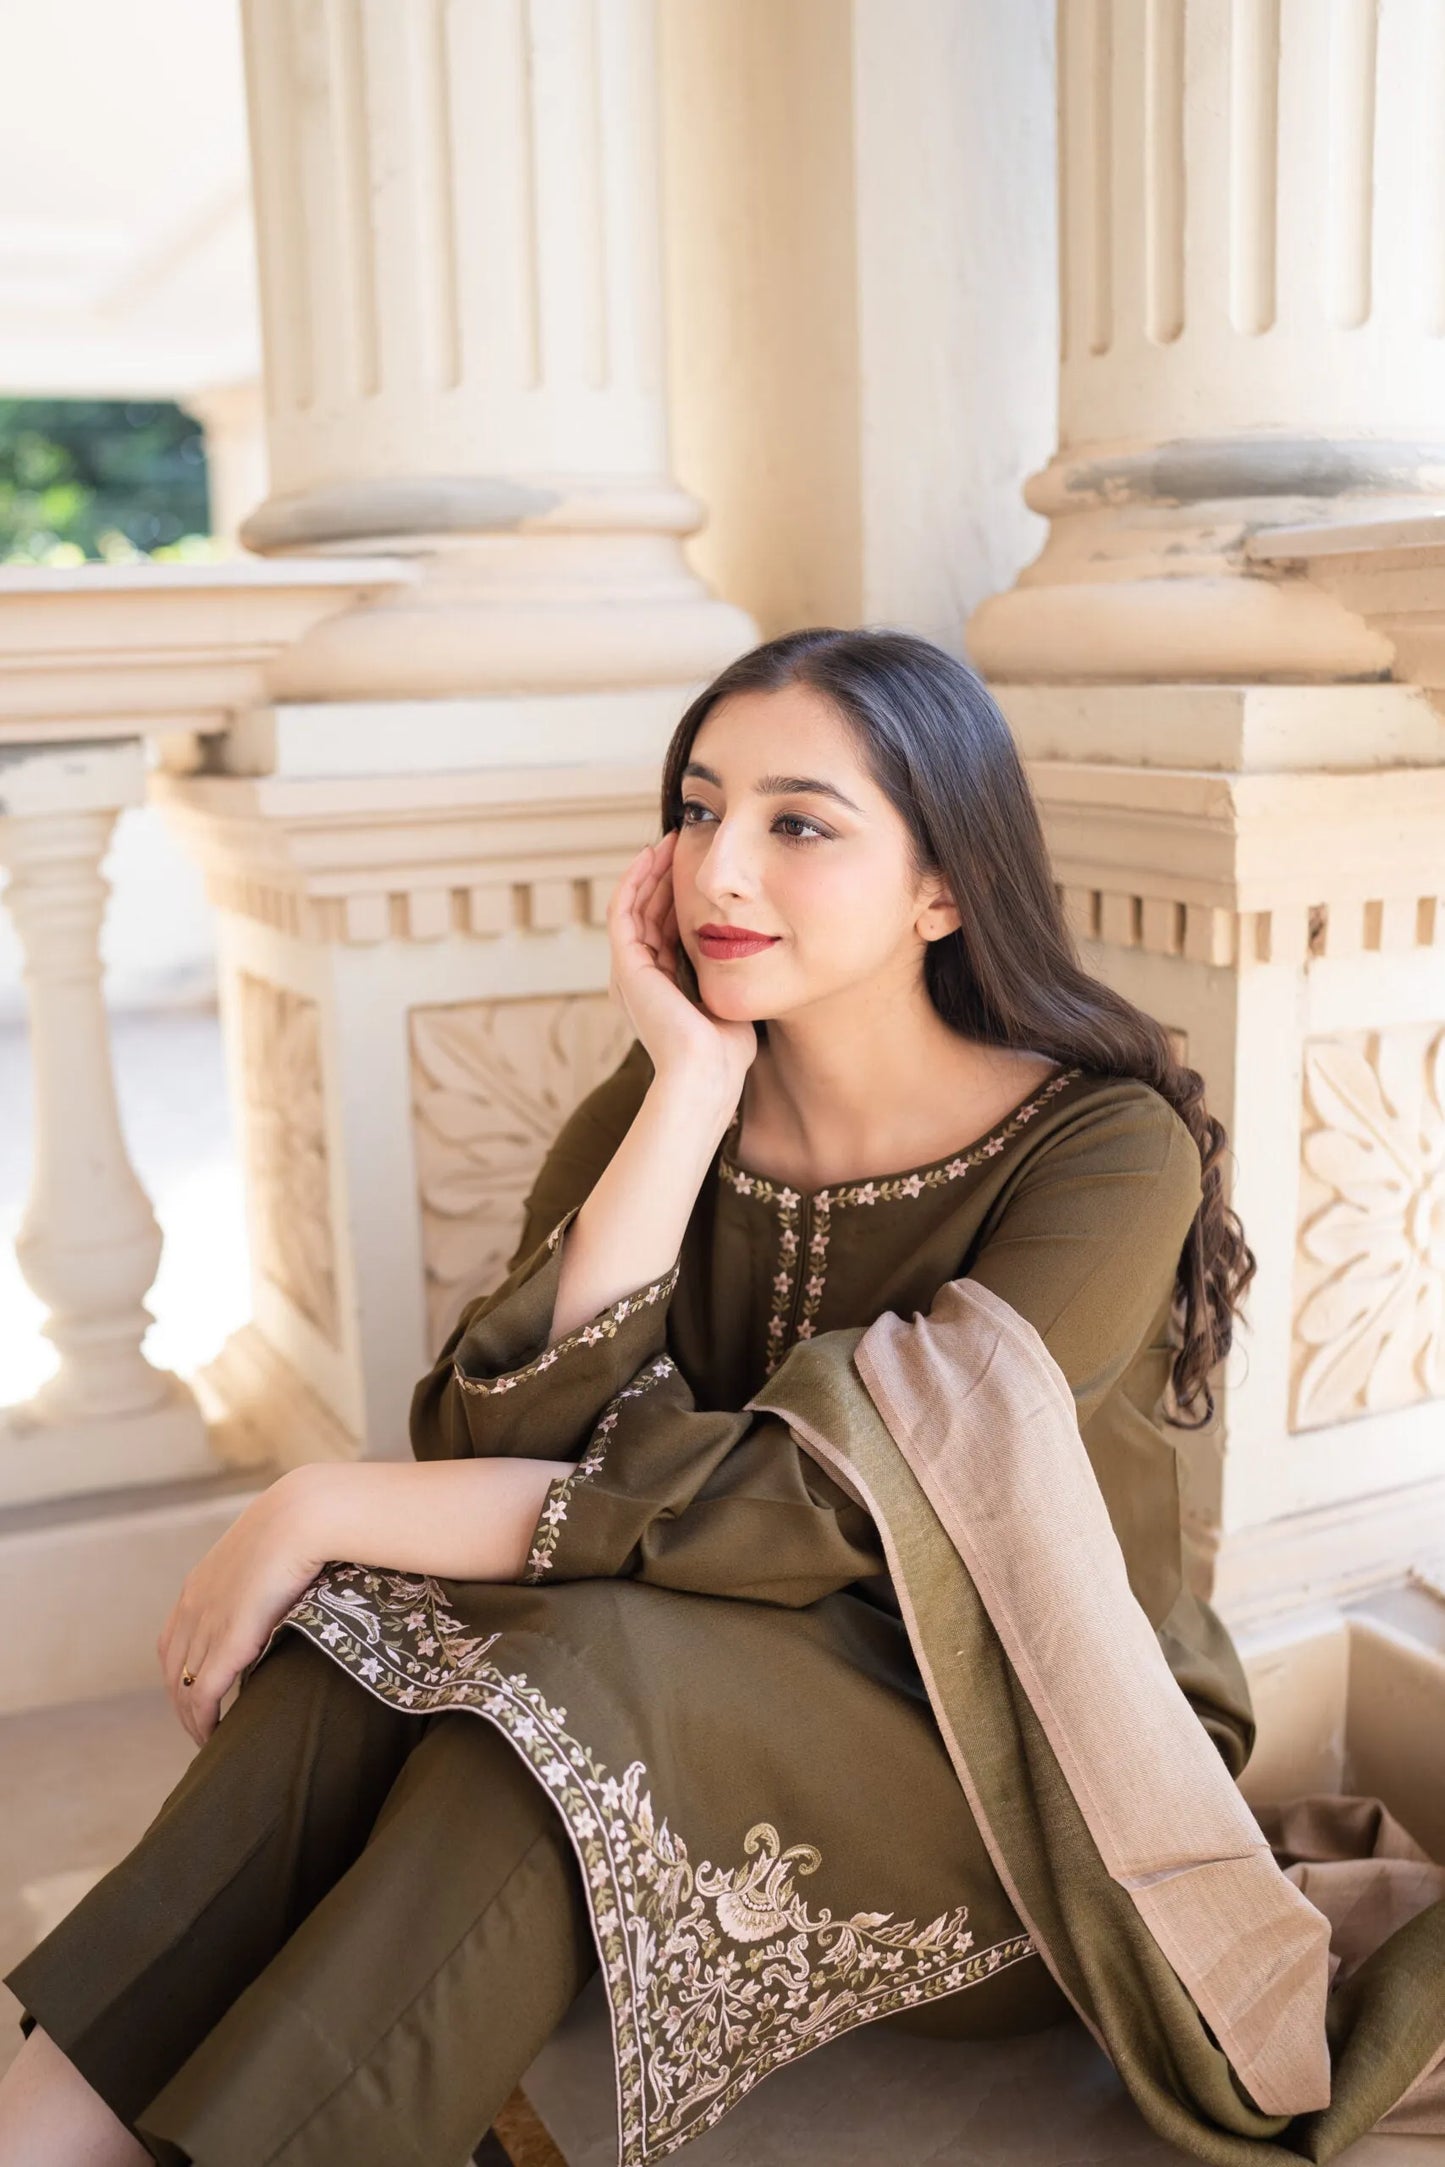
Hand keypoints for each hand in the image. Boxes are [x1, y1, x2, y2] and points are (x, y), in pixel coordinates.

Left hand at [157, 1469, 325, 1746]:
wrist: (306, 1516)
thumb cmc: (304, 1526)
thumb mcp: (271, 1551)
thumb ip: (266, 1575)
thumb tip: (288, 1585)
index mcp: (200, 1584)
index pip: (173, 1641)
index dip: (180, 1672)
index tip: (196, 1693)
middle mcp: (193, 1607)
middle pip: (171, 1669)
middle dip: (181, 1702)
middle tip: (200, 1727)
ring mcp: (207, 1624)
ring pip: (182, 1688)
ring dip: (191, 1719)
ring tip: (207, 1740)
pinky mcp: (228, 1643)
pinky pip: (203, 1695)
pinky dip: (203, 1721)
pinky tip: (213, 1736)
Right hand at [608, 830, 757, 1103]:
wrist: (706, 1072)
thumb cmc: (726, 1050)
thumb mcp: (730, 998)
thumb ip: (731, 974)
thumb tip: (756, 948)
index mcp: (661, 986)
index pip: (665, 928)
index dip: (678, 895)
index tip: (699, 867)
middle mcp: (640, 977)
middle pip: (647, 912)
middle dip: (663, 876)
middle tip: (682, 842)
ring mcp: (630, 971)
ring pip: (634, 906)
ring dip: (649, 871)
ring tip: (669, 841)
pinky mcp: (626, 965)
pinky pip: (623, 910)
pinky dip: (634, 880)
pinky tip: (652, 856)